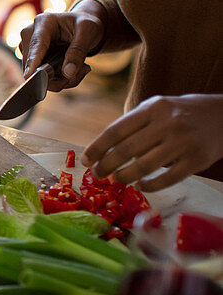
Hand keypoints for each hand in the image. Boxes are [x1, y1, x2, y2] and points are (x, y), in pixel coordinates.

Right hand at [18, 3, 104, 90]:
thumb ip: (78, 51)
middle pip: (35, 64)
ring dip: (61, 79)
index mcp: (43, 22)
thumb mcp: (88, 31)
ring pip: (38, 75)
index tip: (29, 75)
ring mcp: (28, 48)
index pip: (37, 44)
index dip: (33, 61)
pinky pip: (42, 78)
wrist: (80, 27)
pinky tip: (72, 70)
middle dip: (59, 76)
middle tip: (84, 70)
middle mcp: (30, 34)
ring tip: (81, 68)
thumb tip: (68, 73)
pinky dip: (59, 80)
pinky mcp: (31, 60)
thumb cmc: (84, 24)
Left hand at [83, 94, 222, 190]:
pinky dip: (150, 185)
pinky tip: (140, 186)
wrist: (222, 115)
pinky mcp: (197, 160)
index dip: (97, 148)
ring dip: (125, 176)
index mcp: (152, 108)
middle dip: (106, 165)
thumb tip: (101, 150)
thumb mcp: (156, 109)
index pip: (115, 130)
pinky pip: (168, 178)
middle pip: (126, 150)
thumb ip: (132, 125)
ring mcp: (184, 142)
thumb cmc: (179, 114)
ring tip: (116, 179)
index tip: (86, 160)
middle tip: (97, 174)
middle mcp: (167, 123)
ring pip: (145, 166)